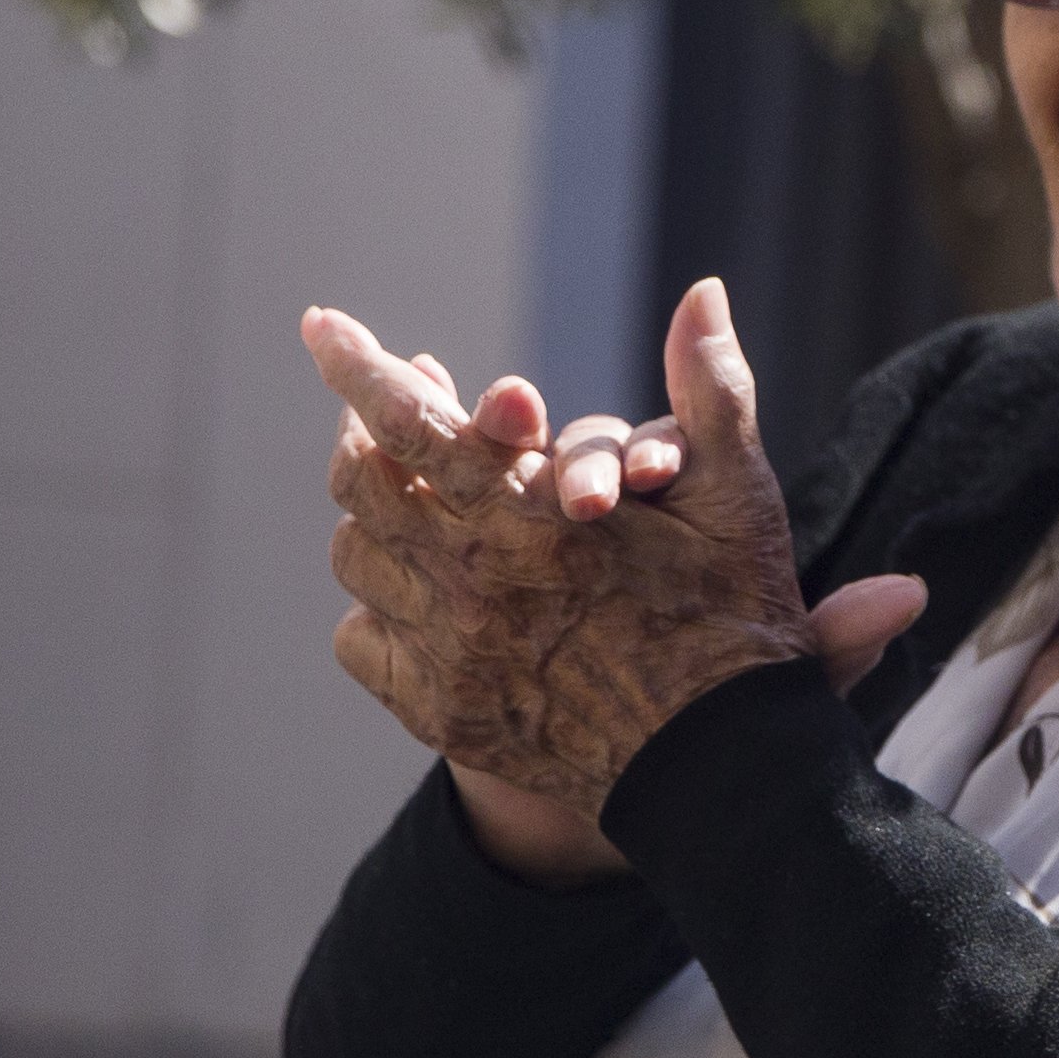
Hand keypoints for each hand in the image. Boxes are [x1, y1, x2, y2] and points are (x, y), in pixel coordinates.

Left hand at [305, 277, 924, 828]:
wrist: (720, 769)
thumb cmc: (735, 624)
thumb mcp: (736, 497)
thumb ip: (713, 385)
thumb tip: (704, 288)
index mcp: (533, 517)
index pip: (414, 424)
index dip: (361, 369)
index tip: (322, 325)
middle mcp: (473, 581)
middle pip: (363, 485)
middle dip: (359, 432)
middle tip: (372, 409)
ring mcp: (446, 652)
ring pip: (355, 560)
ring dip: (372, 518)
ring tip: (399, 495)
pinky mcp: (438, 710)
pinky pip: (361, 641)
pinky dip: (376, 606)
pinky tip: (415, 591)